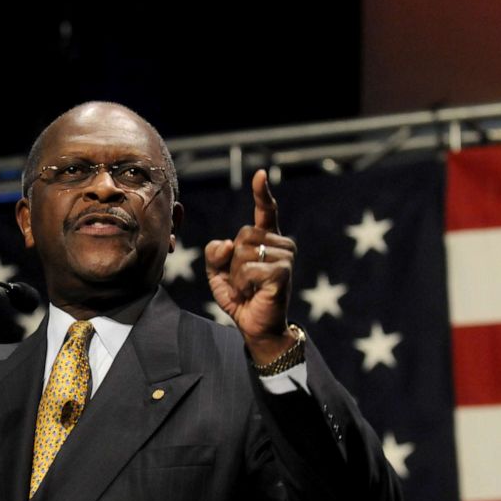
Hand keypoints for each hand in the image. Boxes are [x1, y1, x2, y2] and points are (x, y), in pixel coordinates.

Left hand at [205, 170, 297, 362]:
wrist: (256, 326)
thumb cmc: (241, 297)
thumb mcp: (218, 273)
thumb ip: (215, 254)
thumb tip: (227, 243)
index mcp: (266, 240)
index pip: (266, 212)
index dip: (262, 193)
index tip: (260, 175)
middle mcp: (280, 244)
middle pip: (241, 234)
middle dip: (231, 260)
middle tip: (242, 280)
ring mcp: (285, 257)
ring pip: (243, 252)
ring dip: (236, 274)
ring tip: (248, 288)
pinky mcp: (282, 272)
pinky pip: (248, 269)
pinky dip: (242, 284)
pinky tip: (252, 294)